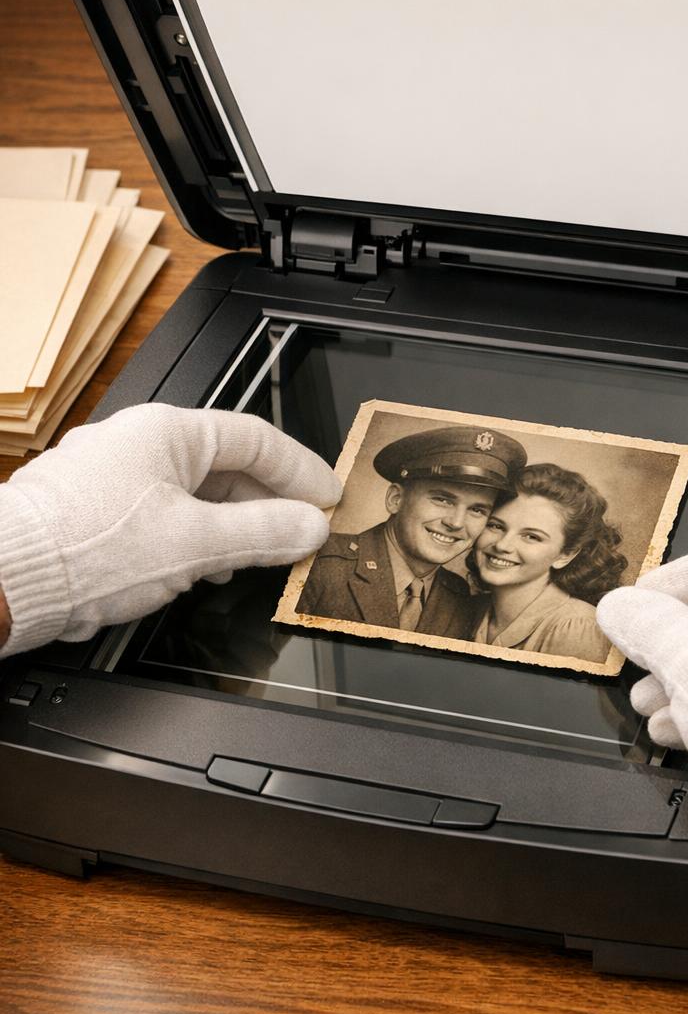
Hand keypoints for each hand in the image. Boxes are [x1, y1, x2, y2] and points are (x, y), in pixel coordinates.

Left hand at [0, 404, 340, 655]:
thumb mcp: (198, 543)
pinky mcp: (99, 507)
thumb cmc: (88, 551)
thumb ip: (265, 532)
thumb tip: (310, 527)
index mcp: (168, 432)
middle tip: (301, 533)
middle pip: (230, 465)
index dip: (302, 471)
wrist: (4, 581)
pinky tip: (204, 566)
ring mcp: (116, 473)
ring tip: (256, 557)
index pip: (259, 440)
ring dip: (236, 524)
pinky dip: (199, 535)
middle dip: (271, 503)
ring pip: (199, 491)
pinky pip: (168, 511)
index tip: (329, 499)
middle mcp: (141, 442)